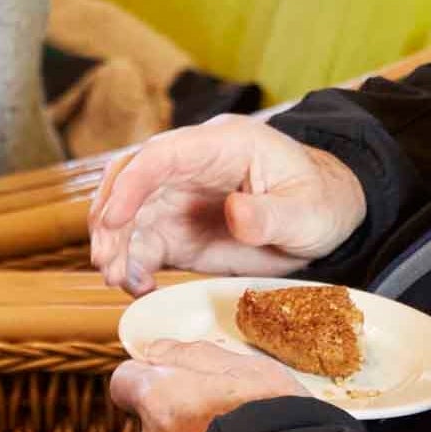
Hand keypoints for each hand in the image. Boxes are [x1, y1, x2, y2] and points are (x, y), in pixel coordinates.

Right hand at [88, 116, 366, 295]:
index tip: (113, 219)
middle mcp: (189, 168)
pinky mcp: (178, 232)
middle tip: (106, 259)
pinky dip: (131, 264)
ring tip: (116, 278)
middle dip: (110, 218)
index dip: (131, 184)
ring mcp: (179, 200)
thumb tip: (235, 213)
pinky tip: (135, 286)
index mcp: (220, 145)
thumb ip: (271, 213)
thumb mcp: (308, 210)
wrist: (324, 220)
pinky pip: (143, 245)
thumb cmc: (320, 202)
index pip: (161, 155)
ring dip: (114, 245)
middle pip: (130, 179)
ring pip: (129, 215)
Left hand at [109, 339, 306, 431]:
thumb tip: (157, 350)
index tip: (175, 379)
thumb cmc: (281, 423)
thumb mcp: (249, 368)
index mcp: (159, 401)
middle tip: (223, 418)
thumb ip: (193, 355)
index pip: (124, 381)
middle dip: (175, 418)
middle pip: (149, 423)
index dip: (149, 377)